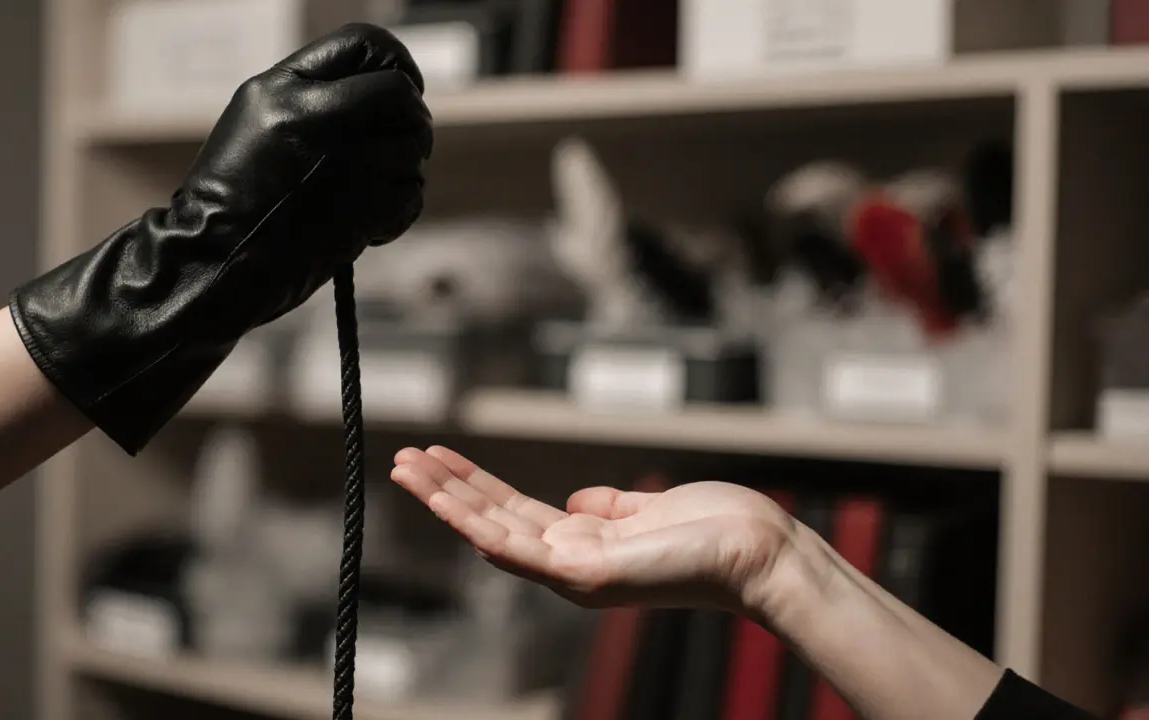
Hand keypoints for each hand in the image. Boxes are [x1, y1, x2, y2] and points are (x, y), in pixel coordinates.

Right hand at [185, 21, 433, 304]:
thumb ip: (312, 98)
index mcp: (283, 88)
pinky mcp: (361, 208)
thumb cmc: (233, 200)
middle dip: (412, 117)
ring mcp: (341, 162)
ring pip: (412, 146)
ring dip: (404, 170)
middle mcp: (315, 116)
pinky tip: (369, 223)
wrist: (213, 262)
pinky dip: (399, 211)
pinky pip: (411, 194)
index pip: (366, 44)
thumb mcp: (255, 123)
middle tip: (402, 141)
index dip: (396, 63)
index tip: (402, 87)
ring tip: (371, 191)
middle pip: (401, 93)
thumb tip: (379, 92)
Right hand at [390, 446, 799, 613]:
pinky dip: (472, 520)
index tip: (442, 459)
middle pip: (492, 520)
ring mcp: (572, 572)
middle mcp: (569, 564)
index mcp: (584, 546)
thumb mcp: (650, 510)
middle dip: (445, 489)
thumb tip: (578, 500)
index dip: (473, 487)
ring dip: (444, 499)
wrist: (758, 551)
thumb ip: (611, 507)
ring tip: (405, 467)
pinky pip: (514, 545)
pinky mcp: (583, 572)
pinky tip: (441, 496)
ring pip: (490, 531)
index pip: (513, 513)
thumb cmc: (716, 532)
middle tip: (403, 458)